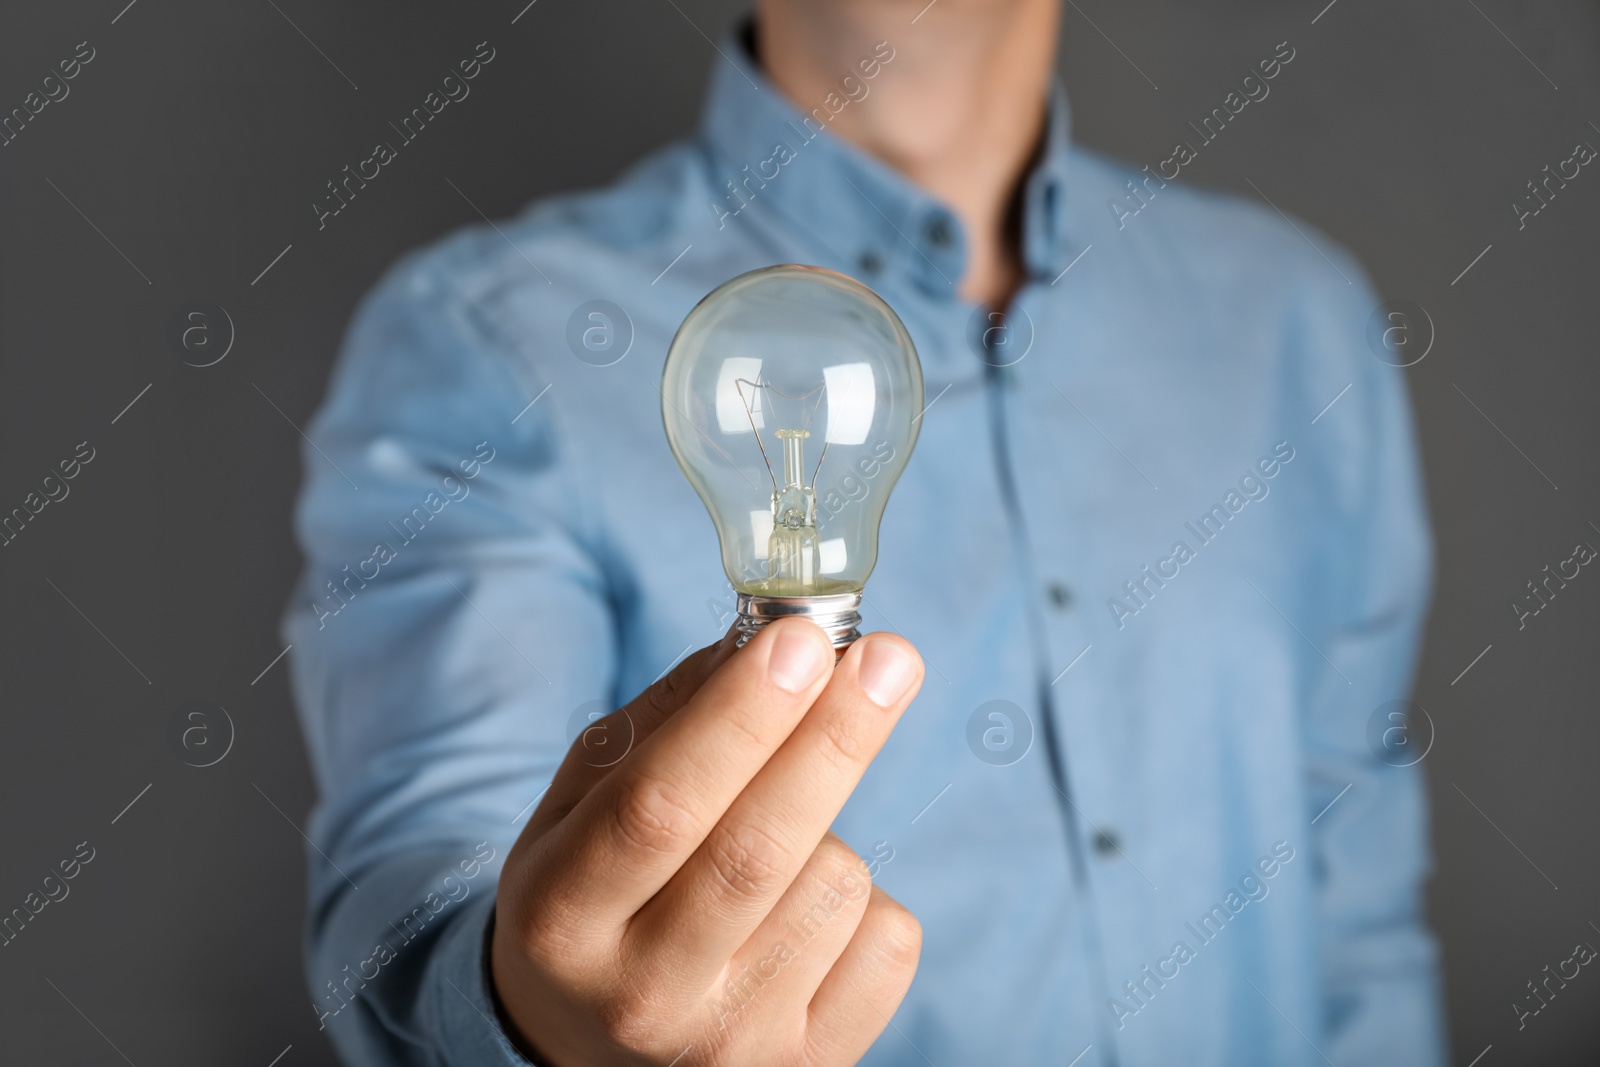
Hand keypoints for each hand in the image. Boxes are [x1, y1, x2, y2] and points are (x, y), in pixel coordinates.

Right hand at [491, 619, 925, 1065]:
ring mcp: (727, 1047)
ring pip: (835, 885)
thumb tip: (774, 640)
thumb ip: (668, 718)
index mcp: (560, 917)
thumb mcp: (584, 800)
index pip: (659, 806)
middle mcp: (638, 996)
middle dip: (833, 739)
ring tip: (778, 847)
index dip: (738, 718)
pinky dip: (869, 901)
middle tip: (890, 657)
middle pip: (757, 852)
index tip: (801, 640)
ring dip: (832, 829)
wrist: (590, 1044)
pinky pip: (888, 941)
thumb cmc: (595, 890)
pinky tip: (807, 911)